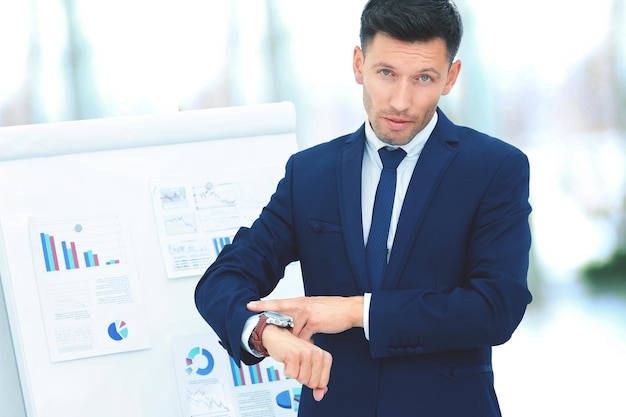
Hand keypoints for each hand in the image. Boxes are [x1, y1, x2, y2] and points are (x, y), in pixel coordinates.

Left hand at [247, 296, 363, 341]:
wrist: (349, 309)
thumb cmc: (332, 310)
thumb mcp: (313, 308)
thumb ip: (301, 315)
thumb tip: (292, 326)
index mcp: (300, 301)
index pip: (278, 302)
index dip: (263, 303)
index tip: (250, 305)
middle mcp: (301, 305)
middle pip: (279, 310)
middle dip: (266, 313)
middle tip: (253, 313)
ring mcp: (307, 313)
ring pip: (292, 330)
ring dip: (293, 338)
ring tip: (297, 341)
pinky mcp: (314, 322)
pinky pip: (303, 336)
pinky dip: (304, 342)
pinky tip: (308, 344)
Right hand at [262, 325, 331, 400]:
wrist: (280, 337)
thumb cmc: (296, 352)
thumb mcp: (310, 367)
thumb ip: (318, 383)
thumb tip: (319, 396)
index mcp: (324, 357)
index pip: (322, 383)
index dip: (312, 381)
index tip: (307, 370)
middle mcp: (318, 353)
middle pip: (312, 383)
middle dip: (303, 378)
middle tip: (299, 365)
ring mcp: (306, 353)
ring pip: (302, 379)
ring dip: (295, 374)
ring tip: (293, 362)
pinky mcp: (294, 354)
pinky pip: (291, 374)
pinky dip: (287, 370)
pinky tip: (287, 360)